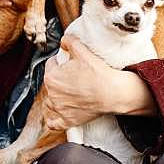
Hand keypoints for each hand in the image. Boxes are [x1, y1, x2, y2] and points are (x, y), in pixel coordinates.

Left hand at [43, 34, 158, 128]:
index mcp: (51, 77)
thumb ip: (69, 42)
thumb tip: (63, 41)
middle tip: (74, 77)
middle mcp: (52, 94)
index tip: (69, 64)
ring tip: (69, 93)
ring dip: (56, 97)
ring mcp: (59, 109)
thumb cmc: (98, 73)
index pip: (51, 65)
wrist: (113, 93)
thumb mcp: (83, 51)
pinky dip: (53, 118)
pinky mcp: (67, 120)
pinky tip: (58, 114)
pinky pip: (52, 123)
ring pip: (50, 102)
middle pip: (51, 83)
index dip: (60, 62)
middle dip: (59, 79)